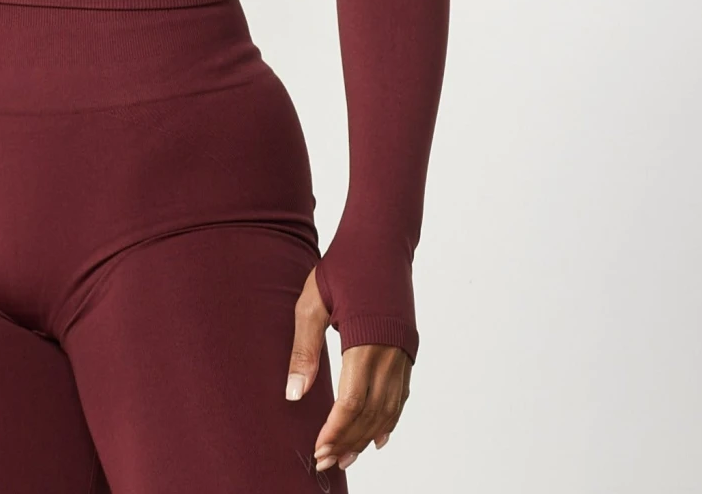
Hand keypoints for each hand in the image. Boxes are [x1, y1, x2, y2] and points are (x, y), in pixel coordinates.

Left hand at [285, 267, 411, 472]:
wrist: (381, 240)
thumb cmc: (343, 266)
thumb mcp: (312, 301)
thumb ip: (304, 348)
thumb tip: (294, 394)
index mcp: (365, 340)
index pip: (353, 402)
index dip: (336, 430)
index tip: (318, 450)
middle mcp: (389, 352)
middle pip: (372, 413)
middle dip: (349, 440)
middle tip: (325, 461)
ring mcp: (402, 352)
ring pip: (389, 409)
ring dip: (368, 436)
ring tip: (347, 456)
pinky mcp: (407, 348)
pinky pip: (401, 395)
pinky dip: (390, 419)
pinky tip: (377, 437)